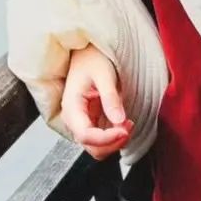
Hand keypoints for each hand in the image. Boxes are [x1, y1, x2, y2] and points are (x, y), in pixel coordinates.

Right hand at [60, 44, 133, 159]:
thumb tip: (119, 121)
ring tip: (128, 123)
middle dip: (113, 143)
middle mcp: (74, 118)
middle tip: (129, 126)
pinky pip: (102, 140)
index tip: (124, 130)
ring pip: (97, 148)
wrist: (88, 51)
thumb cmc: (91, 57)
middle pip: (91, 147)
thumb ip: (110, 98)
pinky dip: (115, 138)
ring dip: (115, 142)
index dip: (106, 139)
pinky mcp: (91, 122)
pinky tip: (123, 123)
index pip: (85, 135)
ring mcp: (82, 121)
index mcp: (71, 105)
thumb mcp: (103, 73)